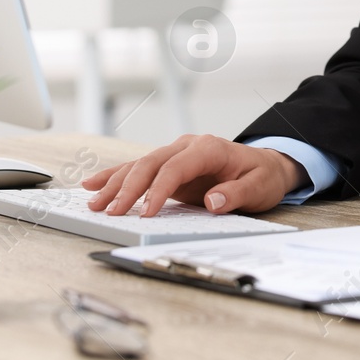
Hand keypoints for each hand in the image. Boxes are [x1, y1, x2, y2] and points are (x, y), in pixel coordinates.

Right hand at [82, 134, 307, 216]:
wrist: (266, 165)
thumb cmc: (262, 175)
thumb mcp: (258, 187)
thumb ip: (236, 194)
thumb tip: (213, 202)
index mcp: (208, 148)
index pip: (175, 168)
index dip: (158, 190)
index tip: (146, 213)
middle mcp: (187, 146)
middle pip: (150, 164)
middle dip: (127, 188)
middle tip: (110, 211)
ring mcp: (176, 153)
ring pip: (138, 165)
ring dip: (114, 183)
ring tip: (93, 201)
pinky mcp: (169, 165)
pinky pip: (139, 168)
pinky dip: (116, 175)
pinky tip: (94, 183)